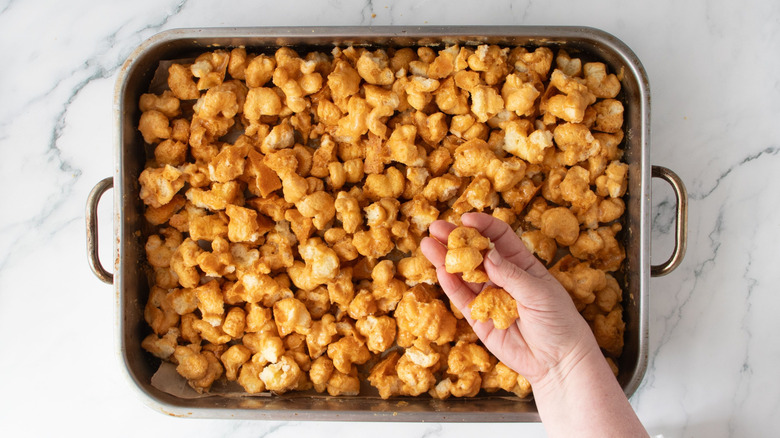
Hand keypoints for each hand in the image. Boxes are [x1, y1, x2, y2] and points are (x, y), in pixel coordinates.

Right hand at [420, 212, 598, 385]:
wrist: (556, 361)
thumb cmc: (558, 321)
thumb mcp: (539, 293)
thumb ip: (512, 275)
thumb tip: (489, 254)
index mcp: (521, 264)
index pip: (499, 237)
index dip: (483, 226)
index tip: (466, 219)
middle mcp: (502, 277)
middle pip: (475, 253)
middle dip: (456, 239)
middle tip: (436, 227)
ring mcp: (488, 296)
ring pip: (463, 274)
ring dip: (446, 259)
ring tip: (427, 245)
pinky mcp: (478, 318)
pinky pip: (461, 299)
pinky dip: (450, 285)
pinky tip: (439, 270)